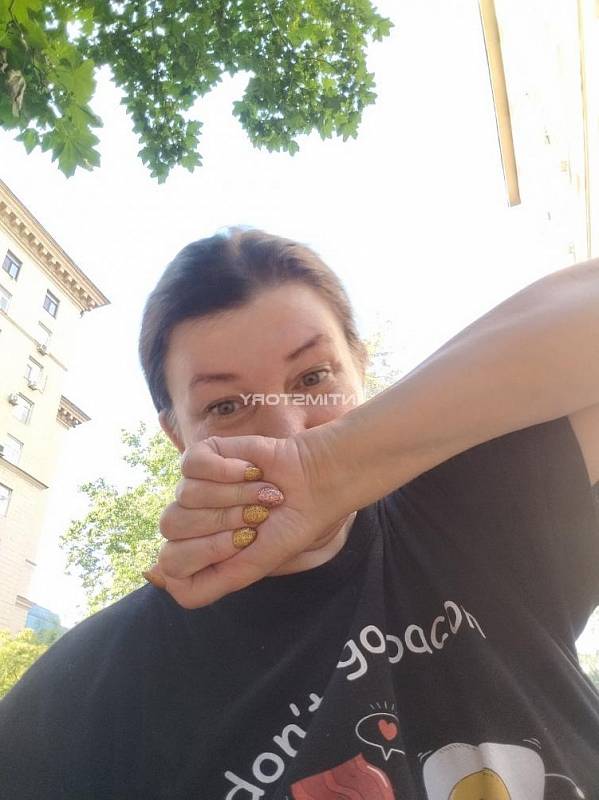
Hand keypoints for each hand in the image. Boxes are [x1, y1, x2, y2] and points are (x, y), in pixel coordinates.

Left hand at [144, 432, 348, 607]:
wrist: (314, 485)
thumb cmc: (287, 528)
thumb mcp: (248, 570)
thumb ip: (201, 587)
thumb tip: (154, 576)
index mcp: (196, 550)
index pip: (170, 562)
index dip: (207, 553)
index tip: (243, 544)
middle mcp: (190, 519)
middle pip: (172, 526)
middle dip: (222, 522)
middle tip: (256, 516)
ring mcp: (193, 486)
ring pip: (185, 495)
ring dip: (233, 495)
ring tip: (260, 493)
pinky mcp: (204, 455)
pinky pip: (192, 466)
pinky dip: (227, 470)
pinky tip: (250, 470)